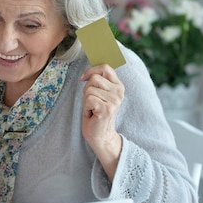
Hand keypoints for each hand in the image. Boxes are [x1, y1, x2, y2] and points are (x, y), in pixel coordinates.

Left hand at [80, 64, 124, 179]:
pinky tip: (92, 114)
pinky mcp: (107, 109)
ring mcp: (114, 100)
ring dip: (86, 101)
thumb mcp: (98, 93)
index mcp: (118, 85)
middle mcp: (119, 92)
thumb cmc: (95, 113)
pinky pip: (88, 99)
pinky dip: (85, 108)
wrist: (100, 135)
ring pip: (89, 89)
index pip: (105, 67)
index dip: (91, 70)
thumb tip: (88, 70)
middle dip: (87, 90)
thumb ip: (97, 81)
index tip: (83, 78)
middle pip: (94, 78)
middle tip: (91, 102)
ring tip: (93, 109)